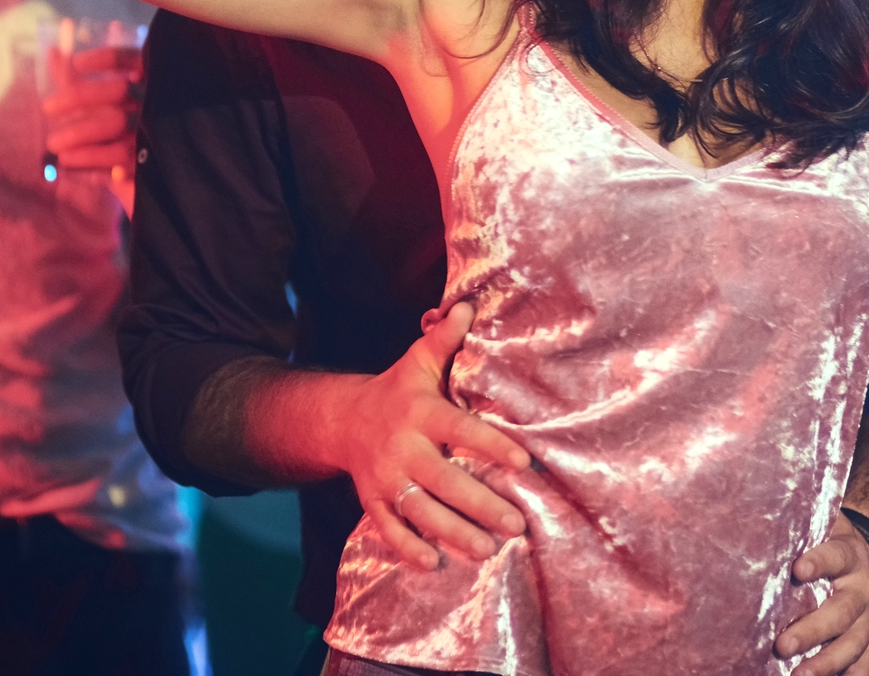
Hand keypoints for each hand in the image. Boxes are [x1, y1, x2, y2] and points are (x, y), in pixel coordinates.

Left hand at [43, 44, 142, 214]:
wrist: (139, 187)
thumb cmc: (115, 136)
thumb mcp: (95, 107)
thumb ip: (76, 79)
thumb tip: (54, 51)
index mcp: (146, 84)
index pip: (132, 61)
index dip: (106, 59)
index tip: (77, 62)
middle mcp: (155, 104)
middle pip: (118, 91)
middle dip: (80, 97)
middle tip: (47, 108)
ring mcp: (156, 133)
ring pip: (118, 123)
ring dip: (81, 132)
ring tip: (54, 146)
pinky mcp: (151, 163)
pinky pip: (118, 157)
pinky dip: (90, 159)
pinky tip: (69, 164)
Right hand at [333, 302, 530, 570]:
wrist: (343, 420)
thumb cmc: (398, 389)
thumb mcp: (418, 361)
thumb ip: (446, 339)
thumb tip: (469, 306)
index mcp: (419, 412)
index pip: (460, 429)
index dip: (492, 445)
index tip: (525, 462)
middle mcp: (401, 448)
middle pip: (443, 481)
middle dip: (481, 505)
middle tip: (518, 523)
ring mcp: (384, 478)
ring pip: (420, 511)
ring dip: (455, 534)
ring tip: (489, 549)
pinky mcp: (372, 501)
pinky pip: (388, 530)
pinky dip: (409, 549)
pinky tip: (435, 563)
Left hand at [777, 512, 868, 675]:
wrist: (866, 554)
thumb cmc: (828, 540)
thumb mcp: (820, 525)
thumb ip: (797, 525)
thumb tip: (755, 518)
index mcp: (849, 555)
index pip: (834, 556)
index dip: (818, 562)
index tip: (798, 569)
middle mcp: (863, 589)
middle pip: (841, 612)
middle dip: (812, 630)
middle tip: (782, 644)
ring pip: (851, 644)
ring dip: (825, 662)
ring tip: (798, 675)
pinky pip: (861, 665)